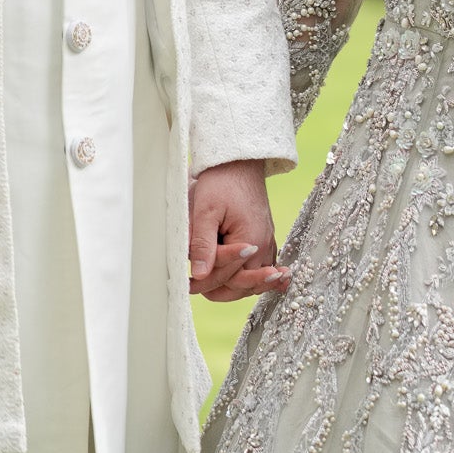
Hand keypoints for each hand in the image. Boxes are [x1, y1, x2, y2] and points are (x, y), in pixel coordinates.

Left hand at [188, 159, 289, 304]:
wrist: (240, 162)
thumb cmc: (222, 182)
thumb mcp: (206, 211)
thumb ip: (204, 245)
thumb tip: (200, 276)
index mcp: (251, 241)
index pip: (226, 276)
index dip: (205, 283)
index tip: (186, 284)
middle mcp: (264, 246)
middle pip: (242, 284)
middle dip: (219, 289)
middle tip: (194, 289)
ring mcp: (267, 243)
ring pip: (251, 279)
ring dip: (233, 287)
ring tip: (209, 290)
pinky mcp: (265, 238)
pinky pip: (259, 266)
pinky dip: (248, 277)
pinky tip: (236, 283)